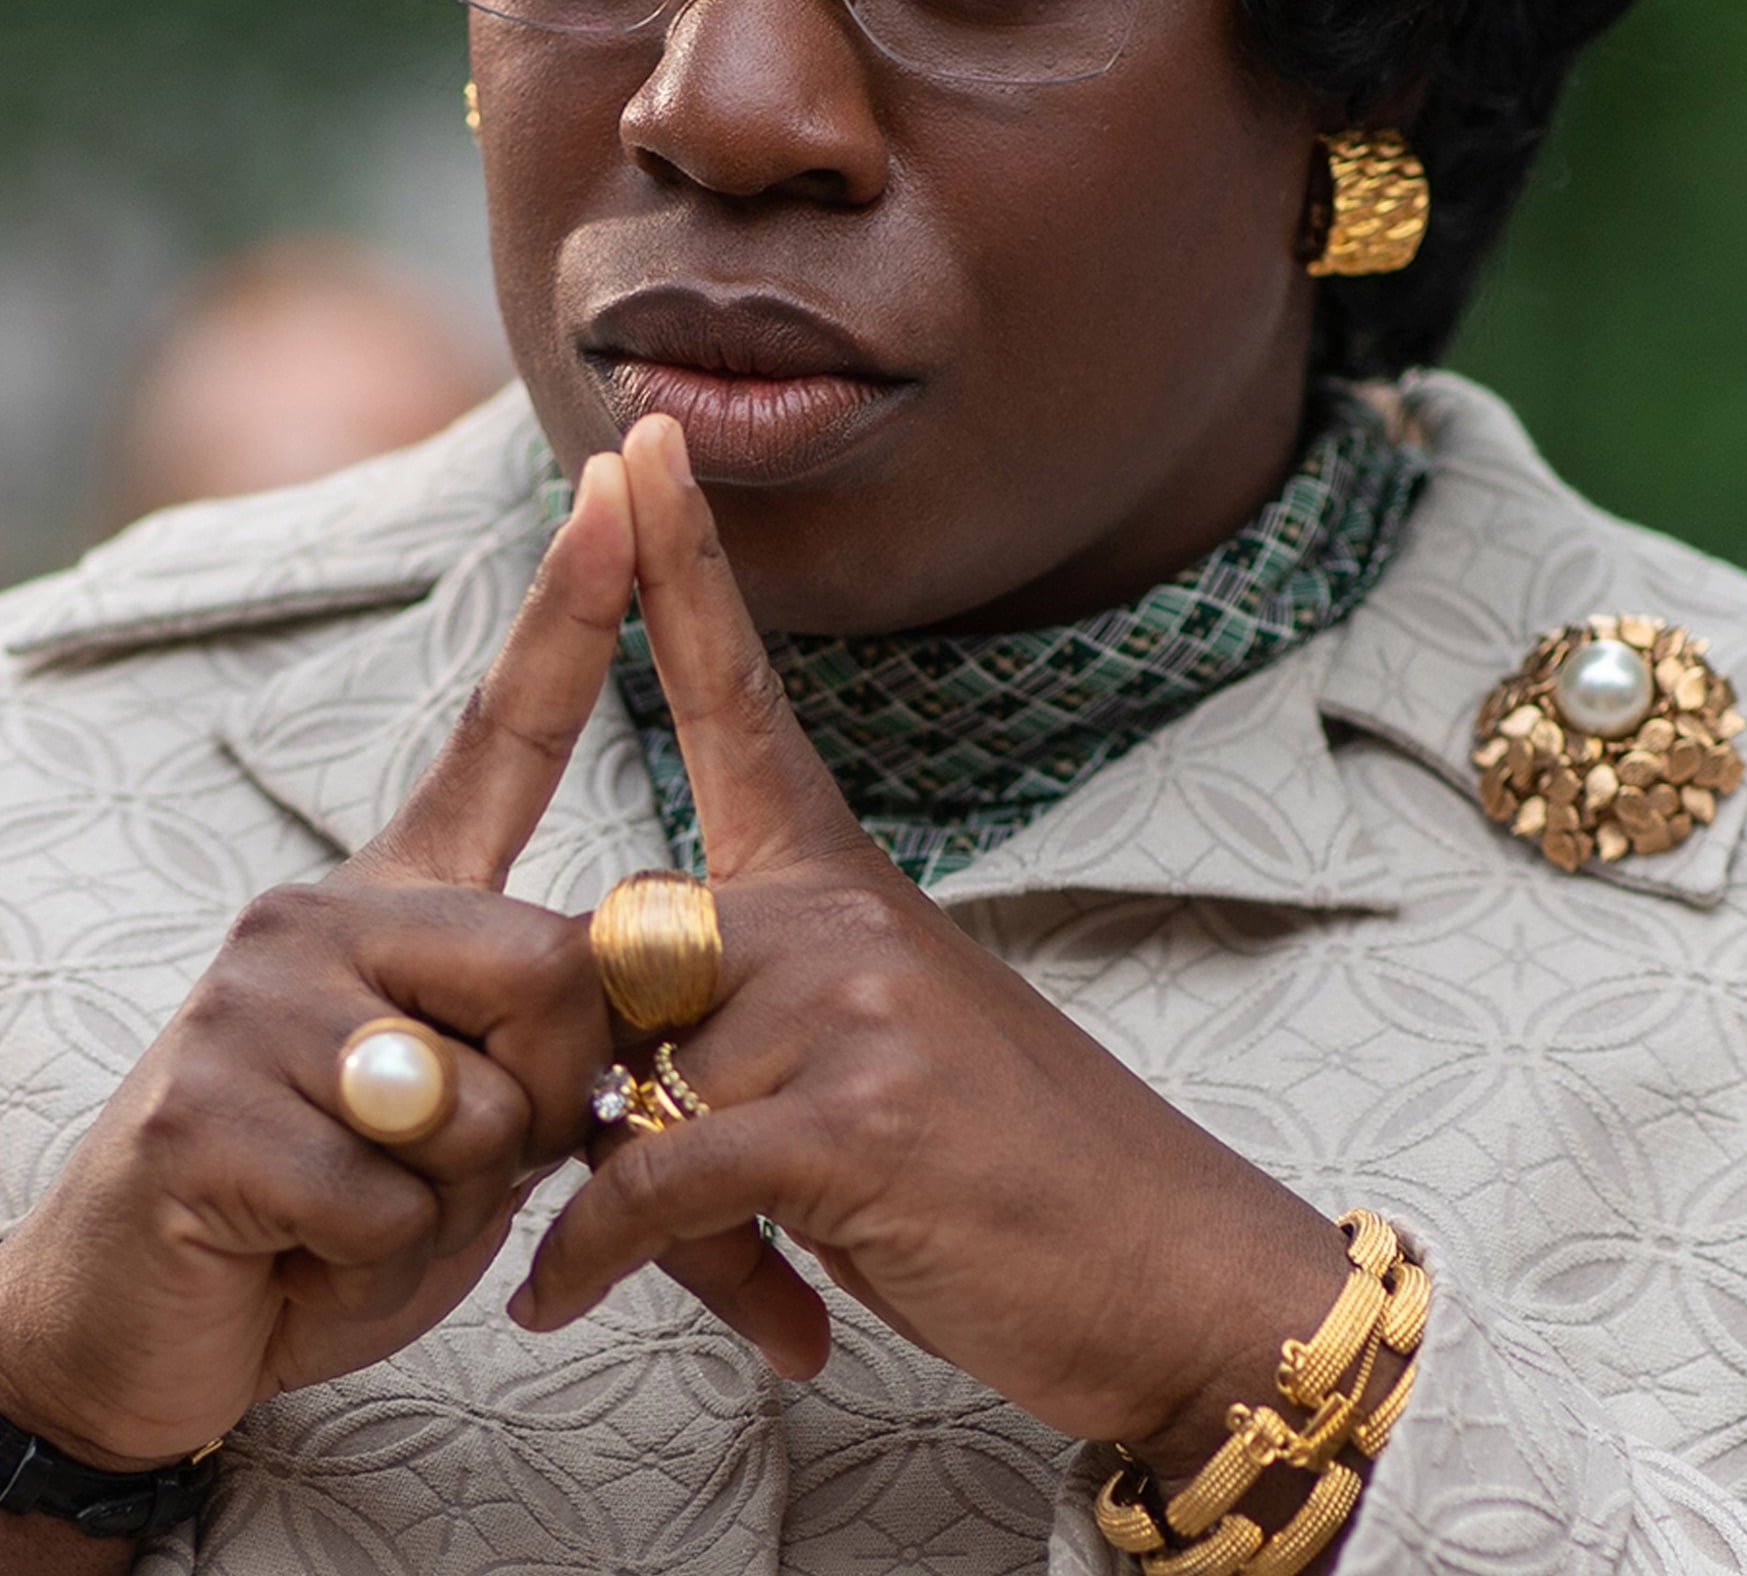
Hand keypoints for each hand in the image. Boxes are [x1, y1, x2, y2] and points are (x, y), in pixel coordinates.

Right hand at [0, 451, 639, 1472]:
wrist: (137, 1324)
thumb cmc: (319, 1220)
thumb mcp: (462, 1131)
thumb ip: (539, 1052)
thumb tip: (620, 984)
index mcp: (386, 904)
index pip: (497, 738)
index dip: (571, 615)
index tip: (623, 485)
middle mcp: (313, 918)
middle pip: (550, 971)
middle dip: (545, 1106)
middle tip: (441, 1166)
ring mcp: (247, 1001)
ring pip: (479, 1104)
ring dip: (449, 1201)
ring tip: (352, 1208)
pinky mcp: (202, 1109)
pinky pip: (392, 1196)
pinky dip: (375, 1258)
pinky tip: (289, 1246)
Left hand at [511, 417, 1352, 1475]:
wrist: (1188, 1293)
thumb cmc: (1018, 1199)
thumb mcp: (869, 1084)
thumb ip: (744, 1040)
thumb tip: (612, 1085)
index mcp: (849, 886)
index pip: (743, 697)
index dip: (677, 569)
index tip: (636, 437)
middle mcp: (842, 917)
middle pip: (615, 959)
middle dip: (594, 1104)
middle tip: (650, 1225)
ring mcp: (850, 1007)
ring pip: (623, 1078)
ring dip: (621, 1205)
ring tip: (733, 1283)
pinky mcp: (847, 1120)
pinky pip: (648, 1170)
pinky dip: (591, 1254)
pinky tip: (558, 1309)